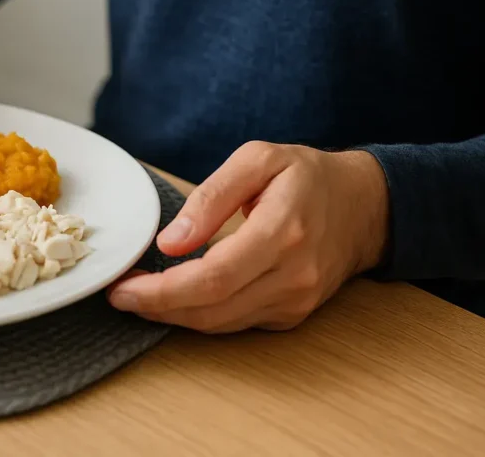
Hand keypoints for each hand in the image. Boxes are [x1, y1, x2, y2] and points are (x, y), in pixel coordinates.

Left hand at [108, 142, 388, 332]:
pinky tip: (176, 297)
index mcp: (283, 231)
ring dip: (174, 315)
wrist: (364, 206)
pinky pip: (237, 322)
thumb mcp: (257, 160)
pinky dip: (201, 314)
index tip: (123, 287)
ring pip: (221, 324)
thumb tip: (171, 241)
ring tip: (139, 295)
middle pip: (212, 309)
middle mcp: (293, 275)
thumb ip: (212, 196)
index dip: (162, 291)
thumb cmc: (307, 176)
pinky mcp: (293, 314)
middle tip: (119, 294)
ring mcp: (296, 300)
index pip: (213, 277)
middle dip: (157, 307)